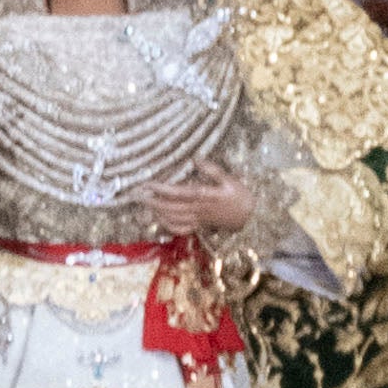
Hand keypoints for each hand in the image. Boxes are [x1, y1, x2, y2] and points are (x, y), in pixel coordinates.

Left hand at [146, 167, 263, 251]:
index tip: (147, 183)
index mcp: (203, 196)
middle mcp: (197, 209)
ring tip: (143, 204)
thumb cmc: (240, 196)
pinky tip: (159, 219)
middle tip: (136, 194)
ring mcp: (197, 219)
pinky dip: (167, 225)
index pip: (176, 192)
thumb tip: (195, 159)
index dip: (160, 188)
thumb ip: (211, 170)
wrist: (251, 218)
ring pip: (172, 218)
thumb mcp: (229, 179)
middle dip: (152, 201)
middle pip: (169, 206)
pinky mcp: (199, 226)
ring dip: (156, 211)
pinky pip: (180, 228)